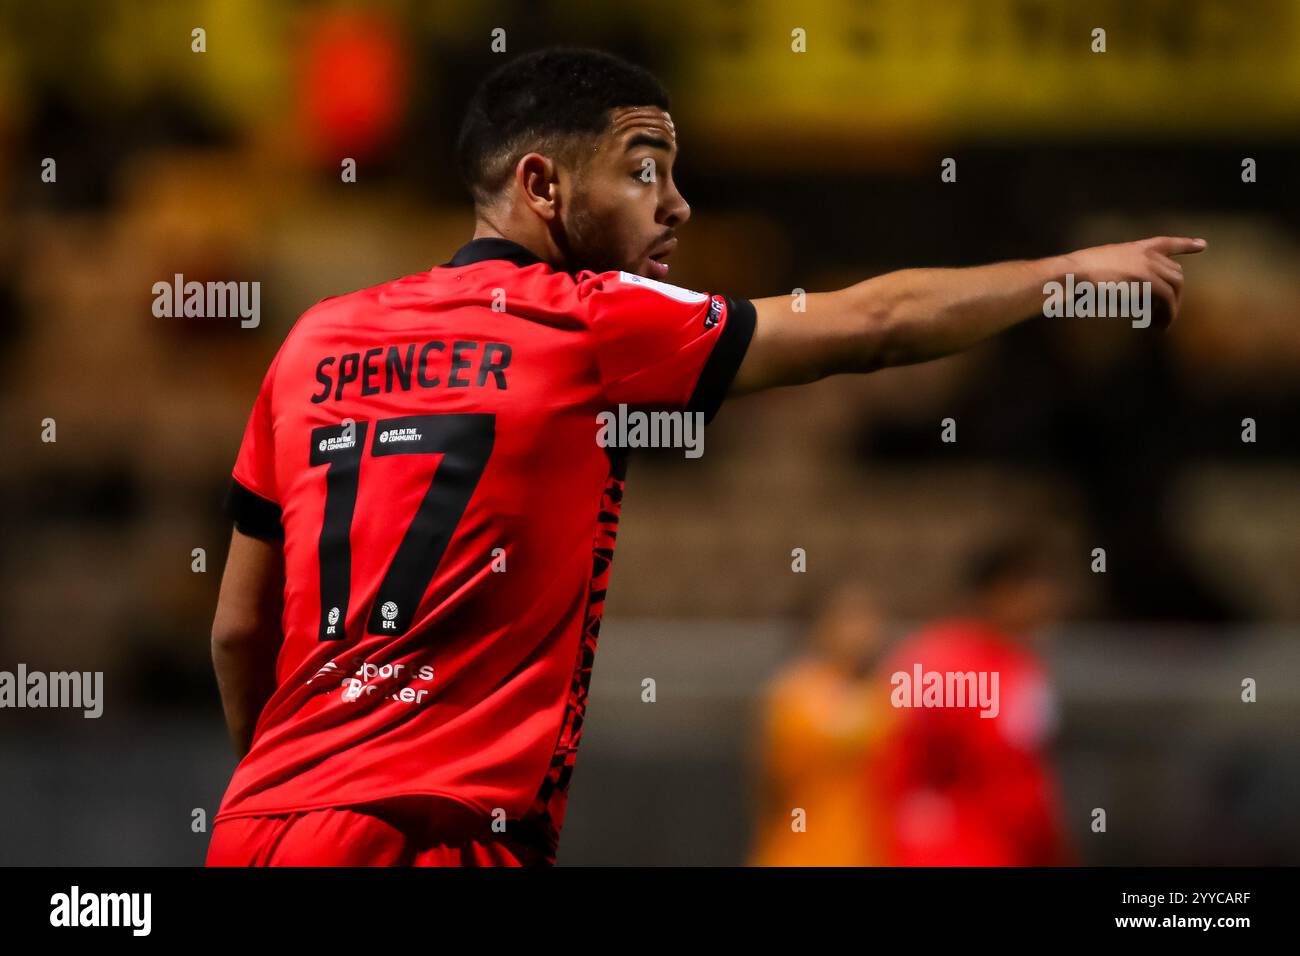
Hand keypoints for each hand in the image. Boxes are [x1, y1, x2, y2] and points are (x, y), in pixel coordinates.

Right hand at [1064, 236, 1206, 327]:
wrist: (1071, 275)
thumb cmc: (1077, 277)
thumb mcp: (1102, 270)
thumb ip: (1122, 278)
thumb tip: (1134, 300)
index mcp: (1134, 248)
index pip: (1166, 243)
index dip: (1185, 244)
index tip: (1202, 245)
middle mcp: (1146, 254)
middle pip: (1176, 274)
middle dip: (1175, 295)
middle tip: (1166, 315)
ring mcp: (1148, 266)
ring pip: (1175, 287)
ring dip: (1172, 308)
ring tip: (1163, 325)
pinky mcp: (1147, 281)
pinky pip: (1167, 299)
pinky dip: (1167, 314)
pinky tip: (1159, 326)